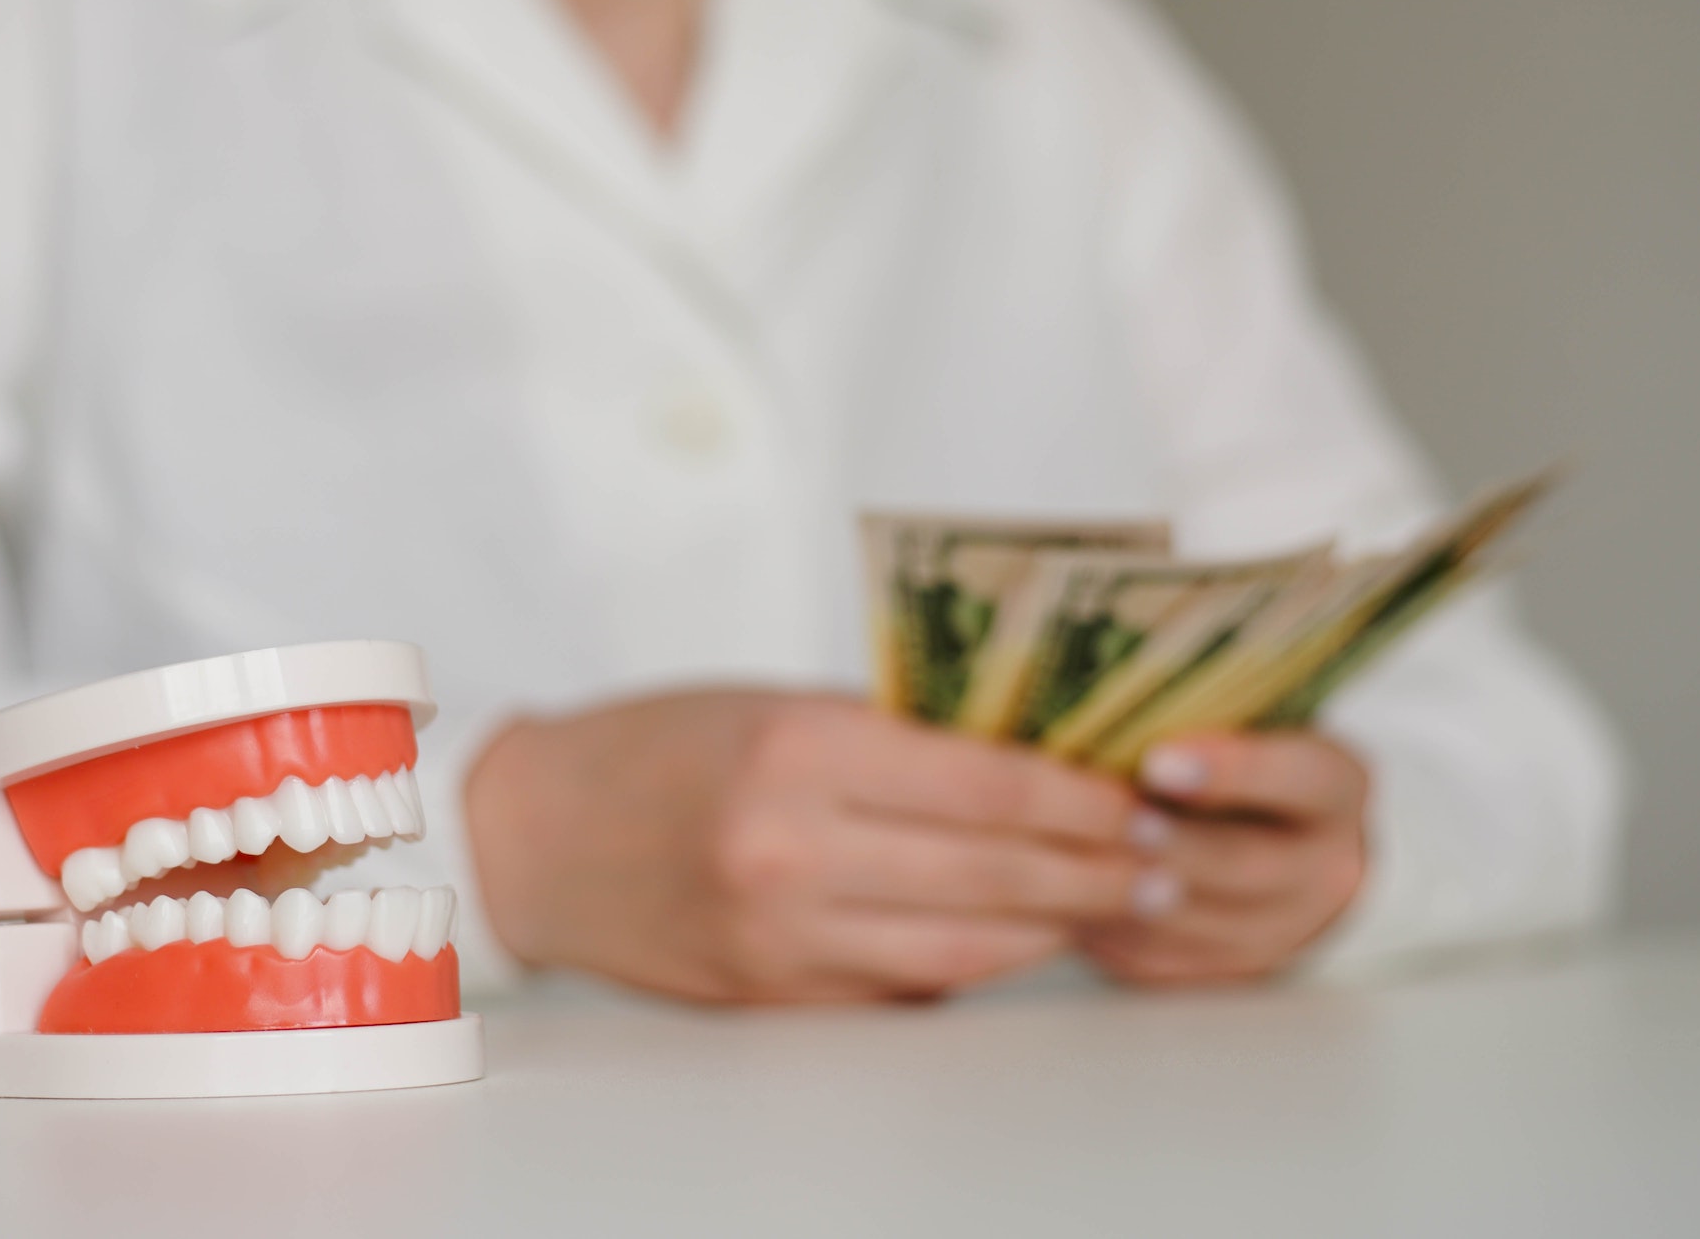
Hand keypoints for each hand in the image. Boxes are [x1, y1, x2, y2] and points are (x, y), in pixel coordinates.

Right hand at [465, 690, 1174, 1003]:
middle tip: (1162, 862)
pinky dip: (975, 965)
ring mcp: (782, 937)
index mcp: (797, 752)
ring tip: (1115, 904)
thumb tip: (1030, 757)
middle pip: (992, 874)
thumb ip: (895, 733)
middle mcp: (791, 851)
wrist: (537, 836)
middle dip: (1094, 870)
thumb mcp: (776, 703)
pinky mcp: (774, 996)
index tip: (1140, 798)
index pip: (985, 782)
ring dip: (1053, 928)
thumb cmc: (660, 746)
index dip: (1080, 797)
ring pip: (964, 948)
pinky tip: (1022, 938)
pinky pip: (905, 990)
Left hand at [1079, 731, 1369, 985]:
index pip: (1299, 777)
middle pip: (1245, 864)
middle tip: (1115, 822)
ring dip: (1129, 892)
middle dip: (1173, 844)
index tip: (1160, 759)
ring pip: (1198, 923)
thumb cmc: (1244, 762)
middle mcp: (1321, 868)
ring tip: (1072, 859)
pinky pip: (1162, 957)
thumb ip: (1204, 716)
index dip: (1234, 770)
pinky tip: (1065, 898)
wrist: (1287, 851)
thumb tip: (1120, 695)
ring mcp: (1277, 930)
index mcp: (1334, 787)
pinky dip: (1108, 929)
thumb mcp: (1253, 726)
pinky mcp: (1222, 969)